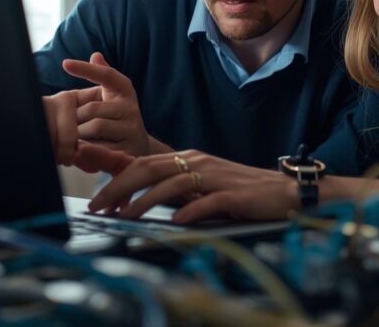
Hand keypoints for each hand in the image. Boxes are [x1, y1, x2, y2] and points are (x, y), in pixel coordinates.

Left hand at [43, 52, 167, 164]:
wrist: (137, 149)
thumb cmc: (116, 120)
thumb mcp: (111, 98)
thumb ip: (102, 77)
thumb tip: (96, 55)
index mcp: (125, 91)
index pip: (107, 75)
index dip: (86, 69)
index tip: (65, 63)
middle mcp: (132, 108)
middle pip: (91, 108)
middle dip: (75, 119)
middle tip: (69, 127)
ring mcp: (132, 129)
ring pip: (94, 127)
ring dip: (79, 135)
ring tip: (76, 140)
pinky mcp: (129, 149)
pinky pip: (99, 147)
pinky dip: (86, 150)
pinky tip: (81, 151)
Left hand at [75, 144, 298, 222]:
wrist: (283, 191)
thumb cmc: (240, 191)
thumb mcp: (201, 185)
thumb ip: (174, 187)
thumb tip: (138, 197)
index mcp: (188, 159)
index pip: (144, 163)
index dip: (116, 176)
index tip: (95, 195)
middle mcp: (198, 162)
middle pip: (150, 169)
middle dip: (119, 186)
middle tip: (98, 205)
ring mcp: (215, 177)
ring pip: (173, 183)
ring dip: (145, 200)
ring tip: (126, 216)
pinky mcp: (234, 195)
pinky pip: (208, 201)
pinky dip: (190, 209)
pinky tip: (176, 220)